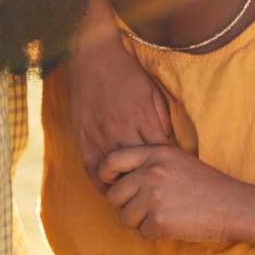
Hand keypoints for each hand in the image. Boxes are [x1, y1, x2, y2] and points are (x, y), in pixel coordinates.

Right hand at [67, 29, 173, 193]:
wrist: (92, 57)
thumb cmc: (127, 74)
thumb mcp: (154, 92)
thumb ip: (162, 119)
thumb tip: (167, 144)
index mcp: (143, 118)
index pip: (160, 154)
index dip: (166, 167)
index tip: (171, 175)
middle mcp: (122, 129)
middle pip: (139, 168)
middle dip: (148, 182)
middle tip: (157, 193)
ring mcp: (100, 135)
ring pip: (115, 173)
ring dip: (126, 186)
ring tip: (135, 197)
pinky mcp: (83, 138)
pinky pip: (92, 169)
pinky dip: (101, 183)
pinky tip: (110, 189)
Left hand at [102, 145, 252, 243]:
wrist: (234, 206)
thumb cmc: (206, 185)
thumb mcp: (178, 160)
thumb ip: (148, 163)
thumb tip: (115, 179)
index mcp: (156, 153)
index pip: (111, 160)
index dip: (105, 175)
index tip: (112, 184)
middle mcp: (152, 172)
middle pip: (114, 195)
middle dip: (127, 205)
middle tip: (151, 206)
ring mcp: (154, 197)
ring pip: (125, 217)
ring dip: (141, 221)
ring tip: (167, 214)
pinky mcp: (159, 221)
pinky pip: (142, 233)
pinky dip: (156, 233)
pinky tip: (176, 224)